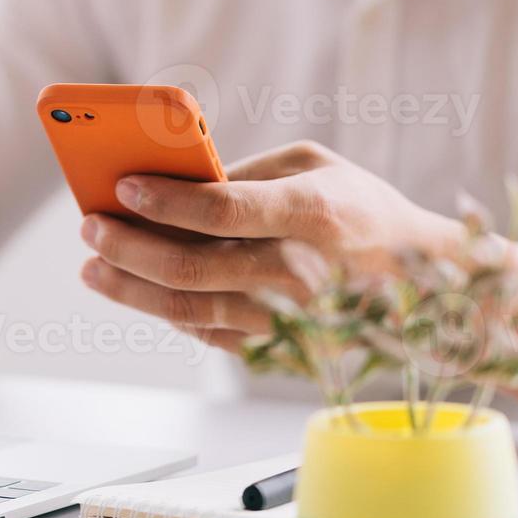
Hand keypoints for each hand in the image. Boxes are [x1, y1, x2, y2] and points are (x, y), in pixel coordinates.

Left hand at [78, 141, 460, 352]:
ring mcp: (292, 321)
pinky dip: (164, 311)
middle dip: (127, 247)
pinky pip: (207, 333)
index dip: (163, 200)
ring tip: (93, 264)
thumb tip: (170, 184)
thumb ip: (243, 172)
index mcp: (313, 214)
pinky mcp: (283, 352)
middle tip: (90, 227)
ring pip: (188, 311)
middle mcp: (301, 273)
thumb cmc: (361, 208)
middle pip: (191, 268)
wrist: (428, 285)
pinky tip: (136, 288)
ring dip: (129, 288)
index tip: (120, 186)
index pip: (222, 209)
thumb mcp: (313, 165)